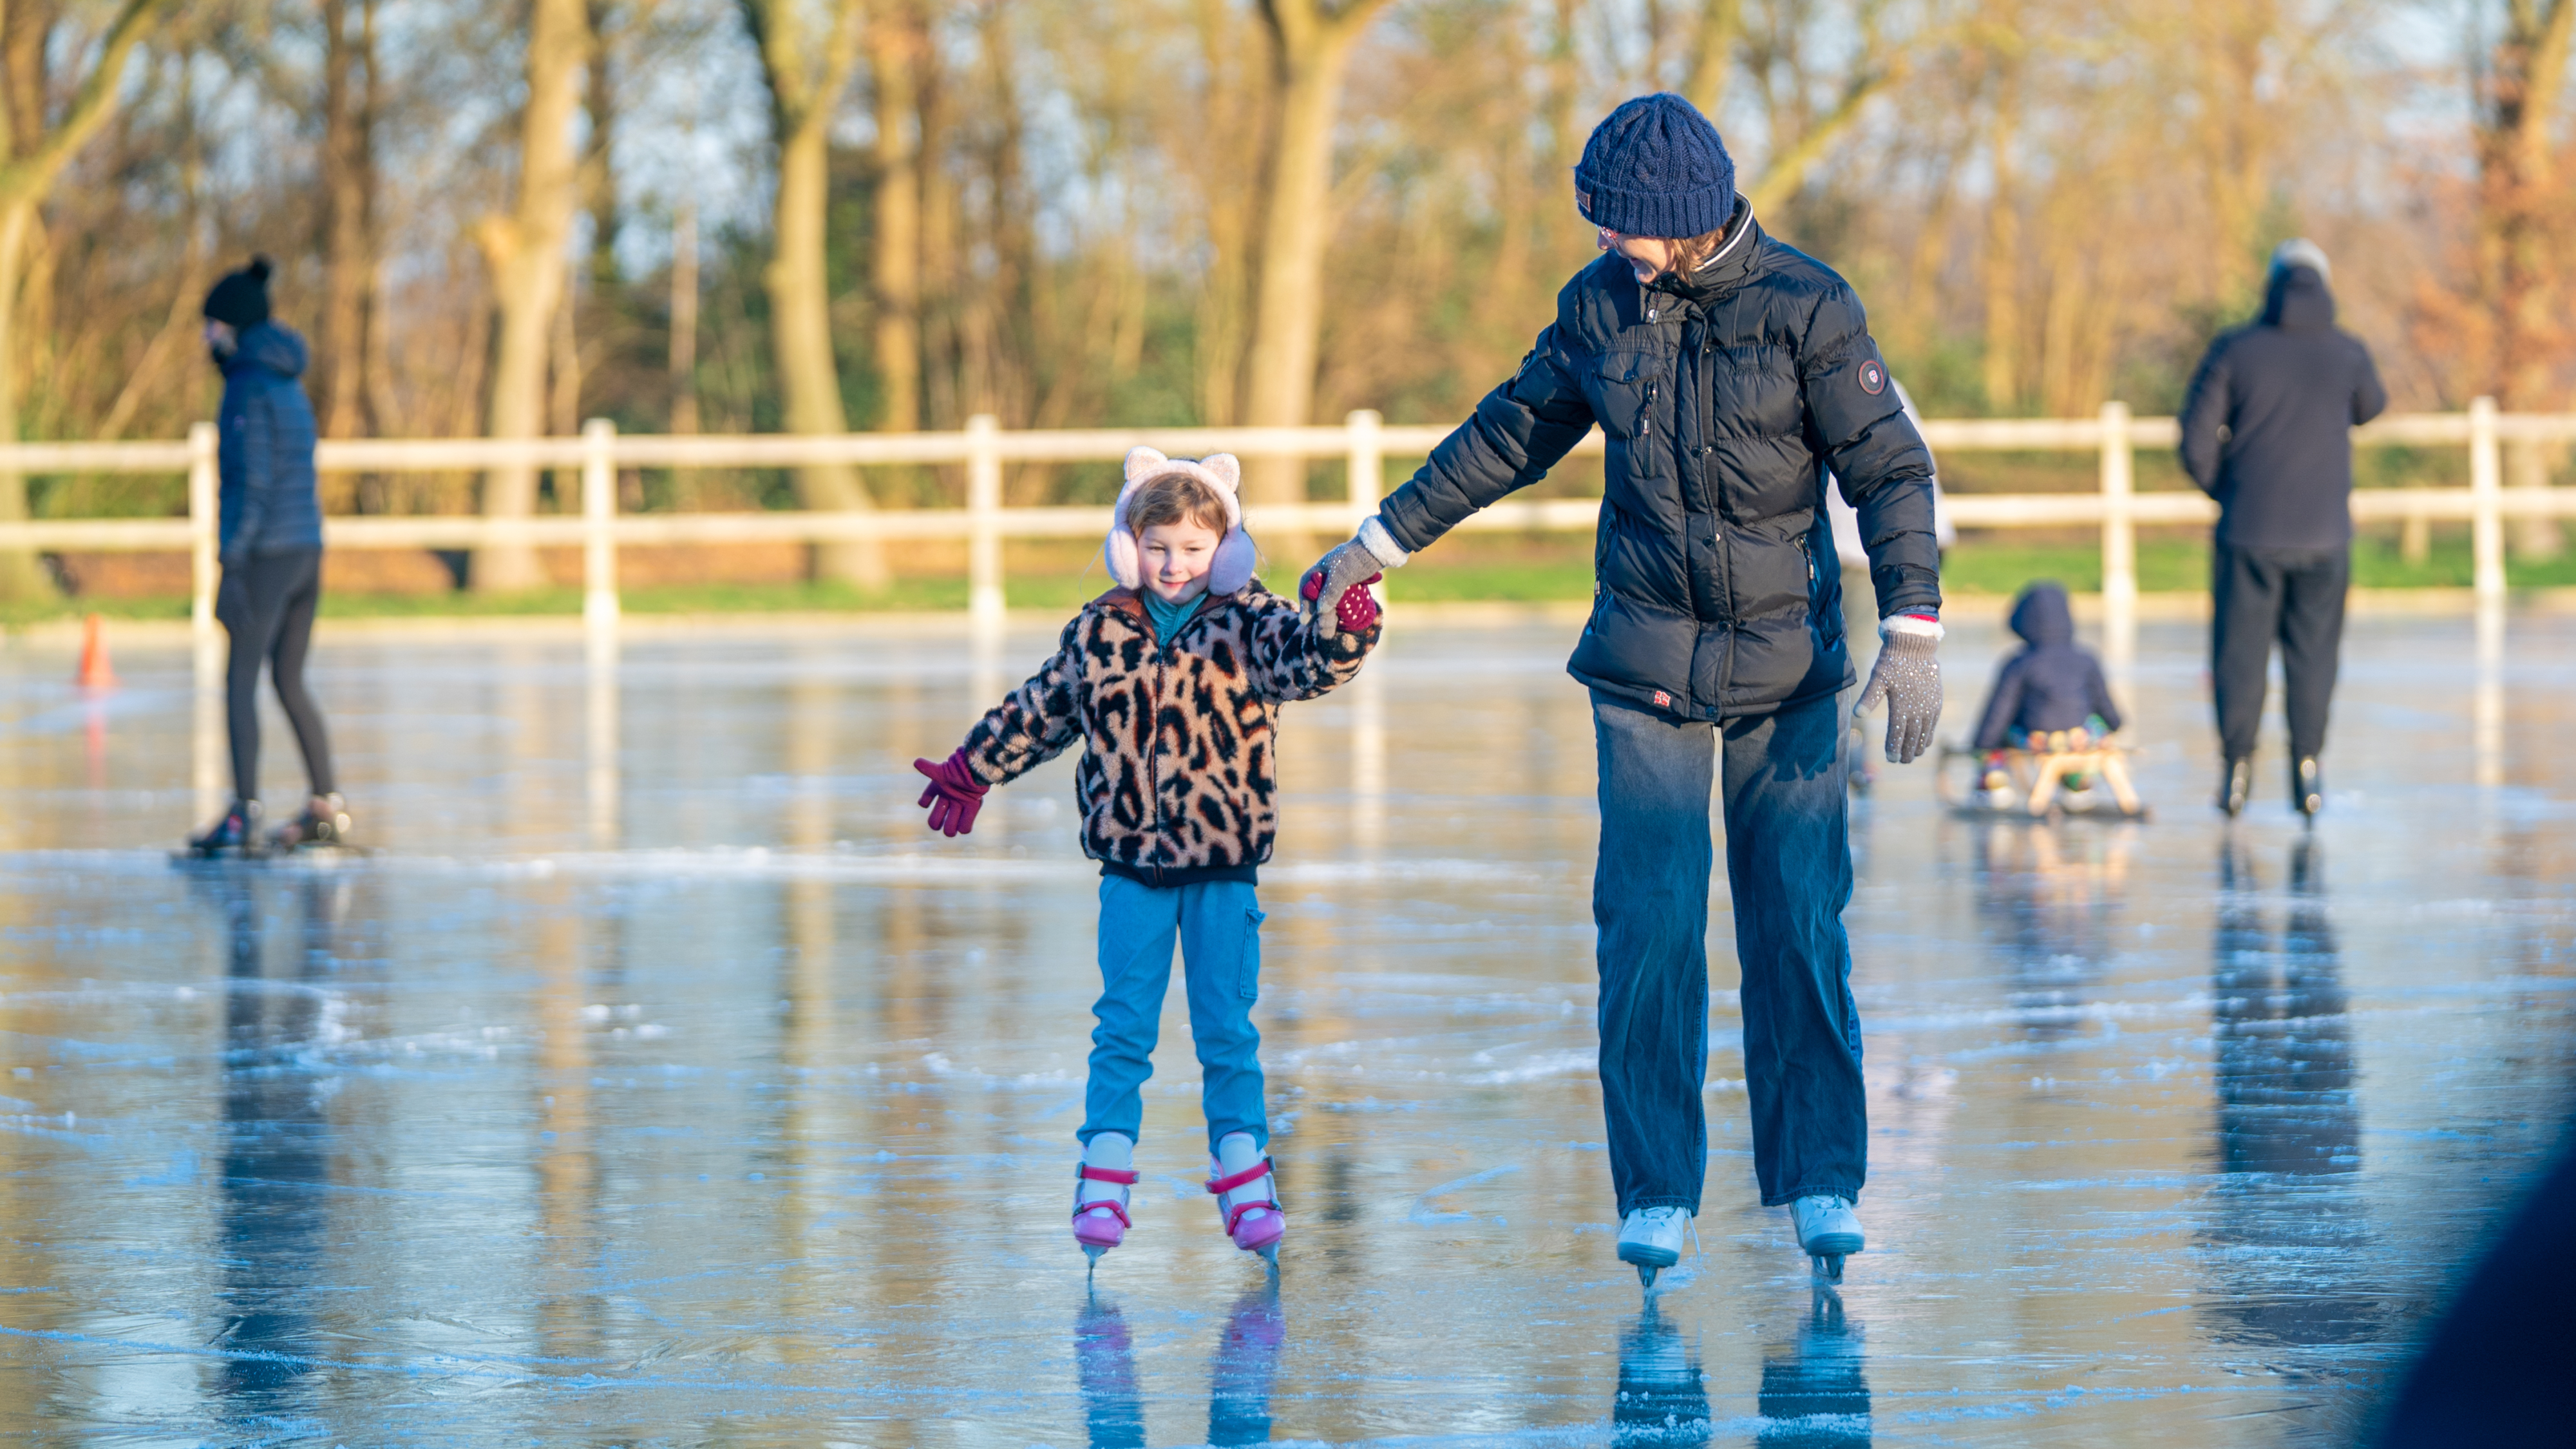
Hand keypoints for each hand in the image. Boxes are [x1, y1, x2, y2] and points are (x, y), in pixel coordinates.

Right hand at [913, 750, 990, 835]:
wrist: (976, 769)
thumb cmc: (957, 769)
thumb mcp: (942, 771)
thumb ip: (929, 769)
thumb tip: (916, 762)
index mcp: (938, 788)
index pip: (925, 800)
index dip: (924, 802)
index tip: (925, 802)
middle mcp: (948, 798)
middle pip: (936, 818)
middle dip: (936, 823)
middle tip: (938, 825)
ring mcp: (960, 803)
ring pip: (951, 824)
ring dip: (950, 829)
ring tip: (951, 830)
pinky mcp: (972, 806)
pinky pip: (966, 823)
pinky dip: (964, 827)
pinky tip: (962, 827)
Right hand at [1297, 534, 1397, 637]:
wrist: (1379, 549)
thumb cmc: (1358, 559)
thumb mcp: (1342, 575)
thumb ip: (1331, 592)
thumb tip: (1320, 611)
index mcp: (1319, 569)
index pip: (1305, 588)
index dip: (1305, 605)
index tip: (1306, 621)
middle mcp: (1327, 575)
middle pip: (1318, 597)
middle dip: (1320, 614)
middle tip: (1322, 632)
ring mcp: (1339, 579)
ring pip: (1331, 600)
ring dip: (1330, 614)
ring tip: (1331, 631)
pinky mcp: (1351, 583)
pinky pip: (1341, 599)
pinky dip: (1340, 609)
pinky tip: (1342, 619)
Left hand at [1855, 616, 1941, 763]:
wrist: (1915, 646)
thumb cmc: (1892, 662)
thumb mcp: (1877, 677)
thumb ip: (1869, 697)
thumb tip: (1858, 714)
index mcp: (1901, 706)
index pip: (1897, 733)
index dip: (1894, 748)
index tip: (1891, 759)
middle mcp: (1918, 708)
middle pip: (1912, 737)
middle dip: (1907, 751)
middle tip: (1902, 762)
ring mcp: (1929, 705)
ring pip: (1924, 732)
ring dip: (1919, 745)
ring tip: (1913, 756)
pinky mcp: (1936, 700)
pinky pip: (1933, 722)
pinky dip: (1929, 733)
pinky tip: (1925, 740)